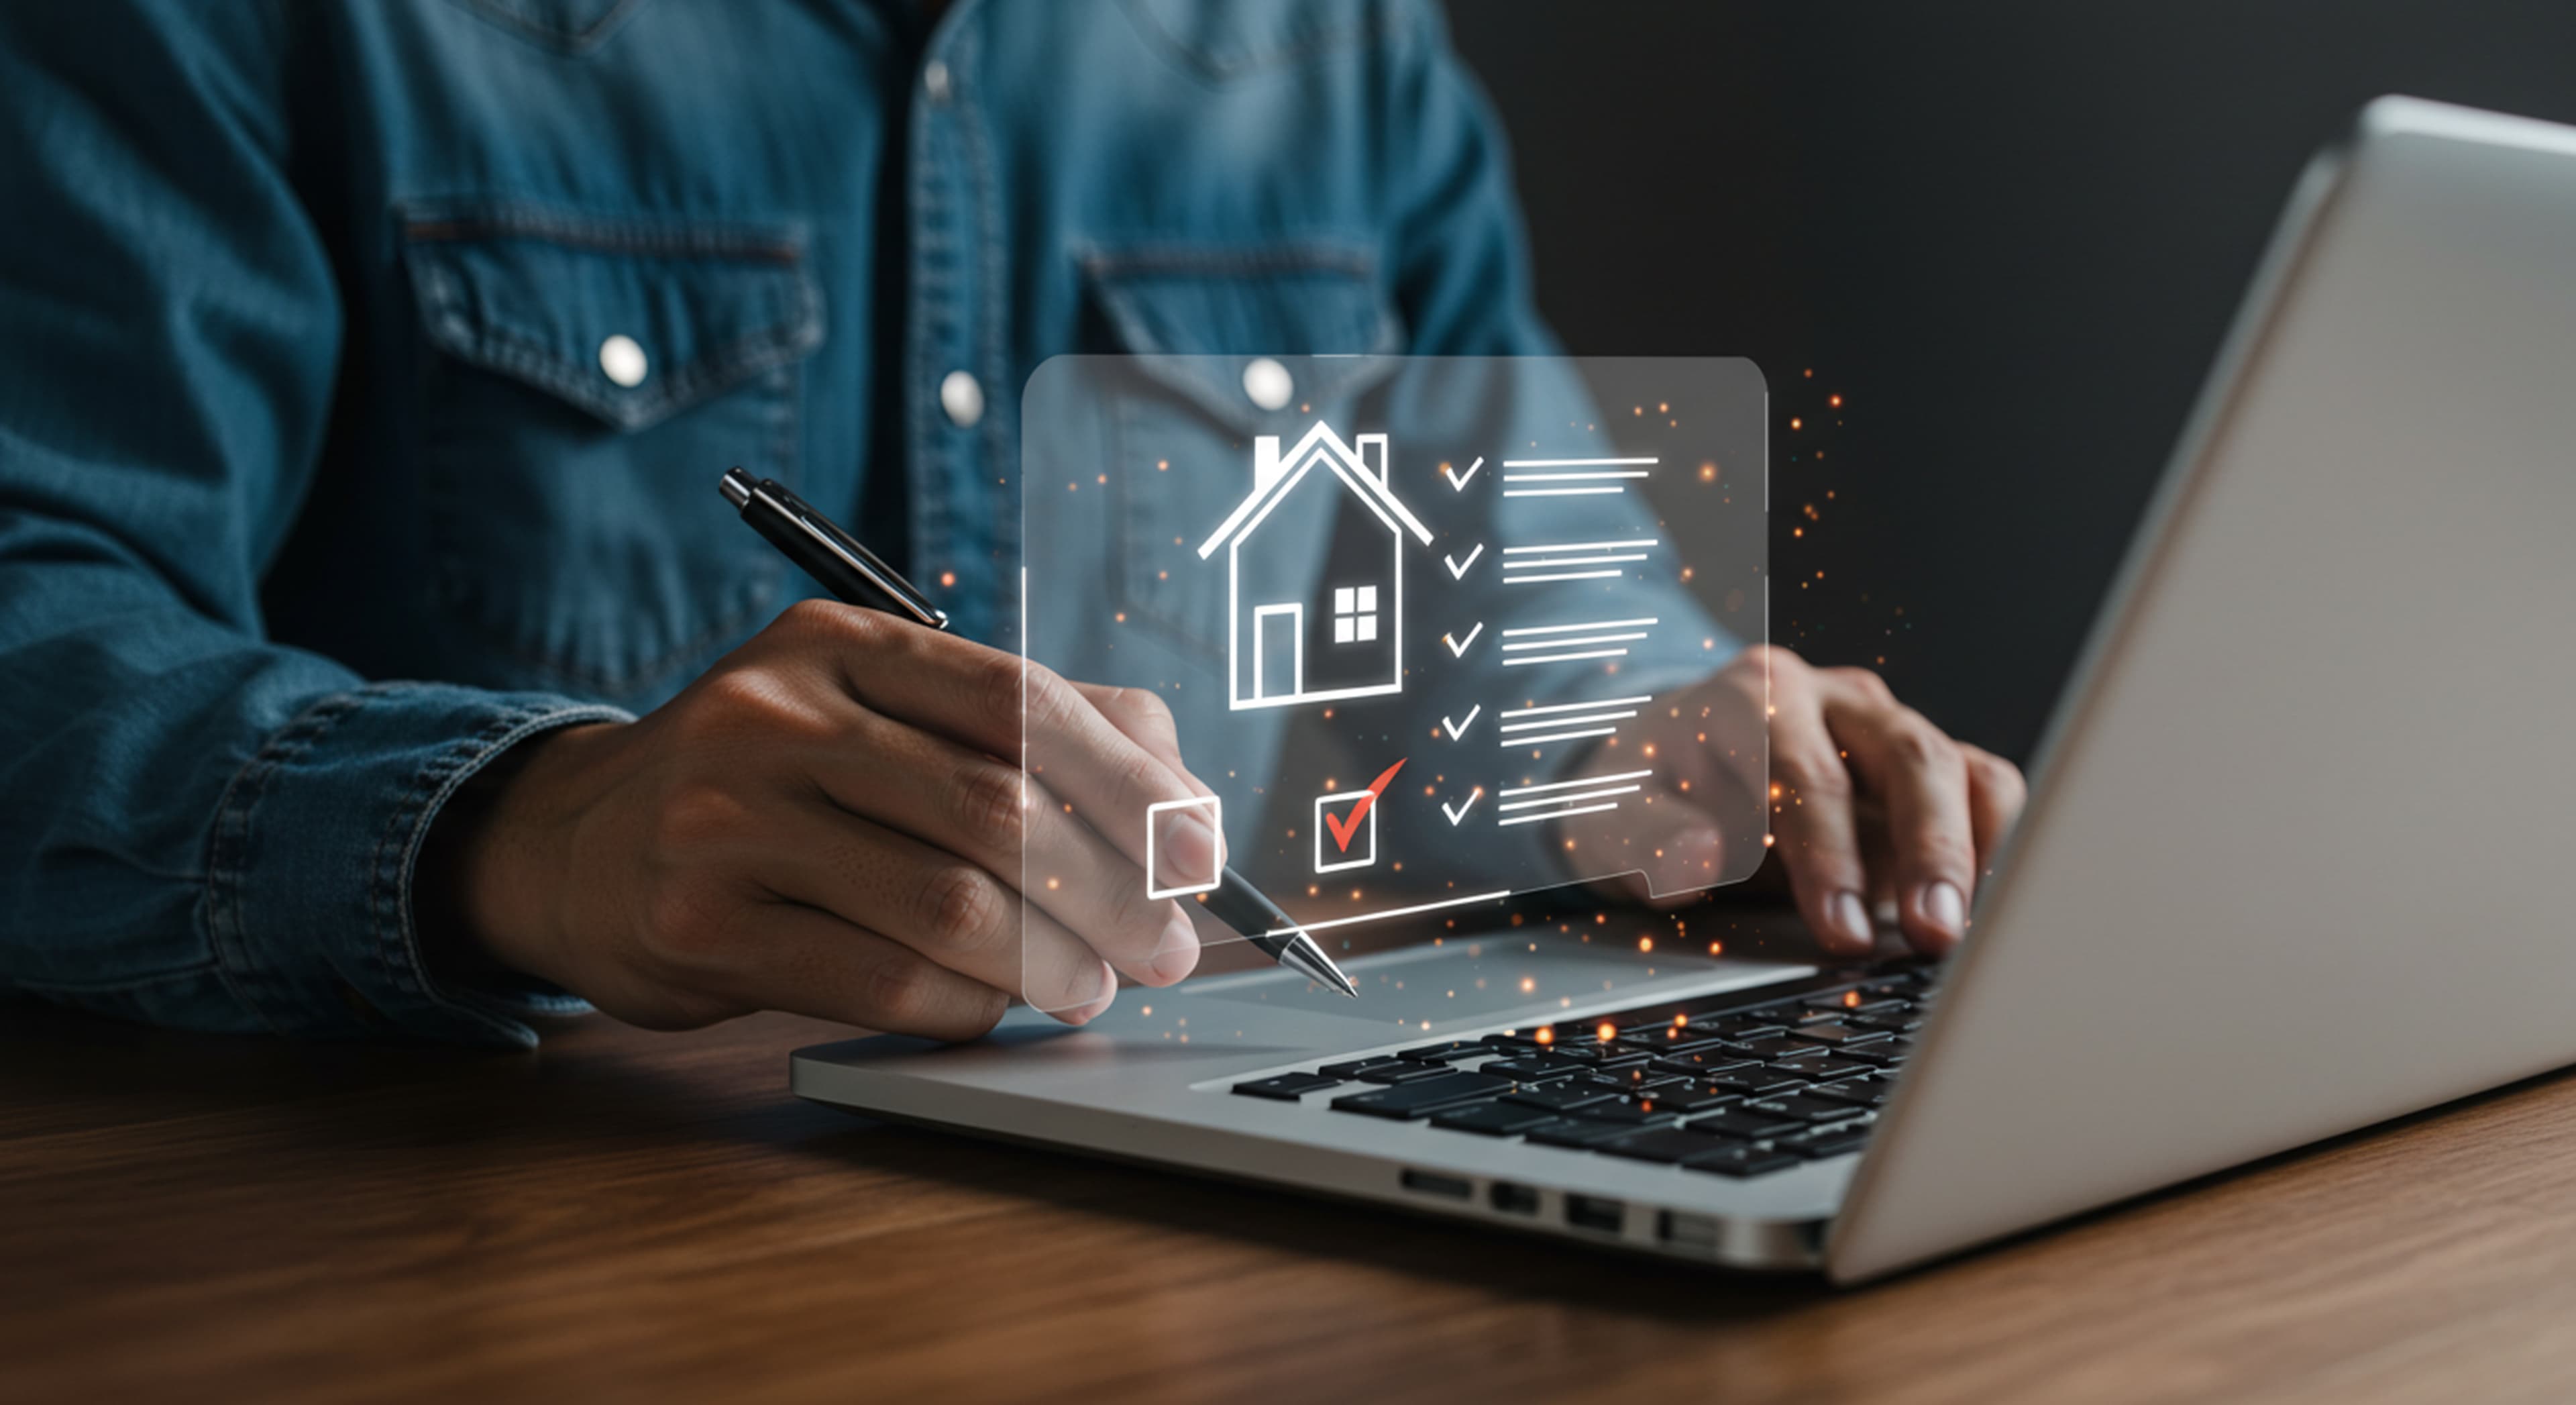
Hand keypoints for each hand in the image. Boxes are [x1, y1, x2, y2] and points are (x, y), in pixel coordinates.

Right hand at [419, 600, 1219, 1038]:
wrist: (581, 841)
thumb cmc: (777, 782)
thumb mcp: (882, 714)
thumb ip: (1035, 730)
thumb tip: (1185, 802)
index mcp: (843, 644)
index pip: (1022, 700)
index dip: (1132, 783)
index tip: (1200, 852)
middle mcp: (777, 713)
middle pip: (997, 807)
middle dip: (1111, 891)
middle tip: (1166, 947)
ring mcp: (726, 818)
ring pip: (947, 901)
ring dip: (1050, 961)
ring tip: (1089, 987)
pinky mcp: (699, 922)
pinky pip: (878, 976)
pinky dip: (961, 1004)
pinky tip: (989, 1008)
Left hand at [1608, 645, 2025, 957]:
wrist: (1665, 766)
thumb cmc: (1644, 794)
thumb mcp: (1612, 818)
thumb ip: (1647, 839)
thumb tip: (1697, 860)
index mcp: (1751, 695)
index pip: (1804, 773)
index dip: (1828, 857)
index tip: (1843, 933)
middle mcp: (1830, 697)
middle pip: (1905, 755)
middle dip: (1927, 849)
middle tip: (1935, 934)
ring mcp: (1884, 725)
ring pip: (1957, 766)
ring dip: (1974, 851)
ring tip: (1971, 929)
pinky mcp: (1924, 762)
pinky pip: (1983, 786)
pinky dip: (1998, 843)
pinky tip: (1987, 905)